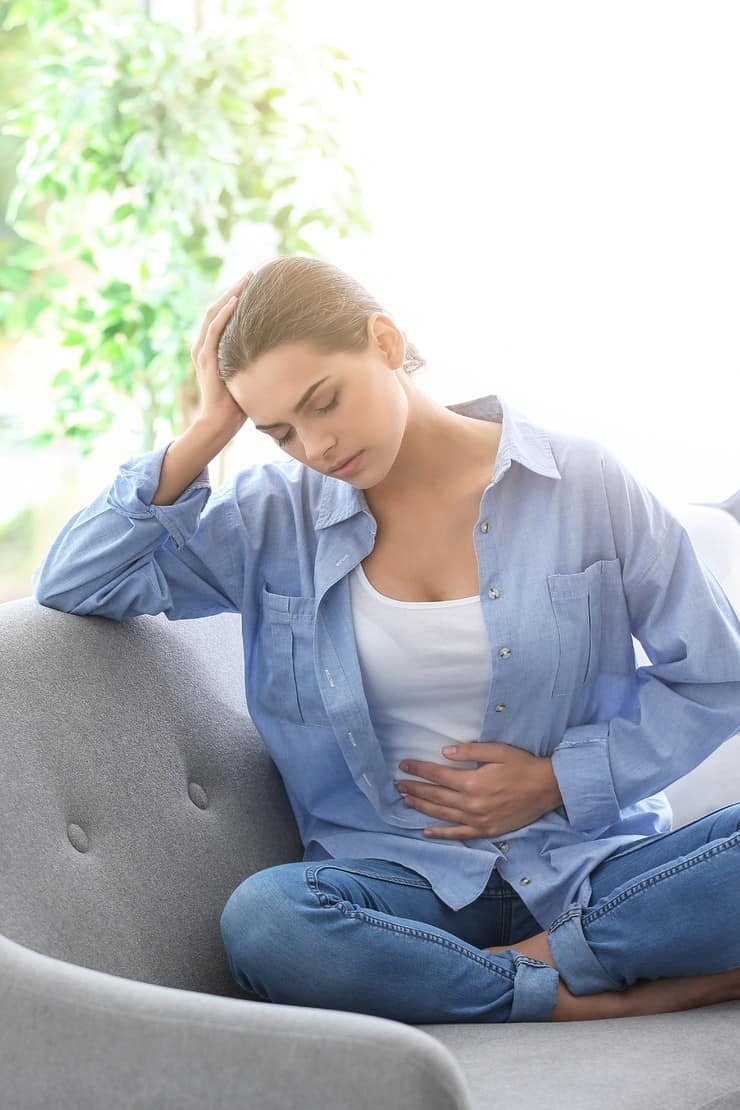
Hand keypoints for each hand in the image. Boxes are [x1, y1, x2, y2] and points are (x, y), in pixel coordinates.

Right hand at [191, 271, 253, 429]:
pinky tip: (236, 300)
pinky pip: (214, 330)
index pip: (222, 315)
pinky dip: (224, 313)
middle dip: (234, 289)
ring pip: (214, 314)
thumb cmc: (236, 405)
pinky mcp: (206, 359)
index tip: (253, 284)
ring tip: (246, 279)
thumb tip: (280, 352)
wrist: (219, 423)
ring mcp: (203, 352)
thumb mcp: (247, 375)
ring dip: (230, 294)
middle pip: (217, 308)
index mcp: (211, 349)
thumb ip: (253, 360)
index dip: (235, 297)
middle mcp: (204, 346)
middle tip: (252, 273)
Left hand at [395, 742, 562, 839]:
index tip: (403, 766)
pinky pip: (459, 834)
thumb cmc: (523, 765)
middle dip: (415, 789)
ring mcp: (479, 820)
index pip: (438, 775)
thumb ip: (470, 752)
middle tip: (398, 785)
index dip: (419, 770)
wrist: (548, 788)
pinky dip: (441, 833)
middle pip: (436, 796)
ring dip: (422, 808)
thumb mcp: (498, 751)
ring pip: (443, 815)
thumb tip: (444, 753)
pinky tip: (426, 831)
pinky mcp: (487, 831)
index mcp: (473, 782)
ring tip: (406, 801)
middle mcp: (472, 803)